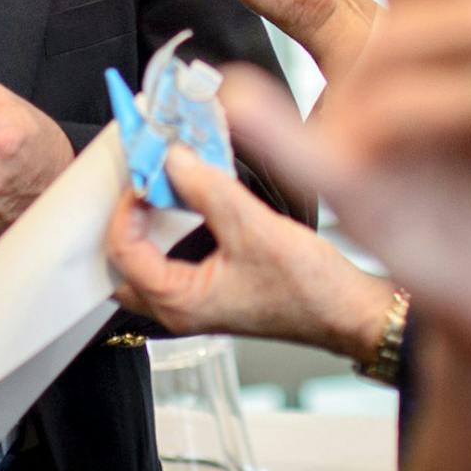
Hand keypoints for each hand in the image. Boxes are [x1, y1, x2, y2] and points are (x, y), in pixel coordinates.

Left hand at [105, 147, 393, 359]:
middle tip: (142, 178)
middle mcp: (180, 309)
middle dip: (127, 218)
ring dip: (147, 224)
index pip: (124, 251)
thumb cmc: (309, 287)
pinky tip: (186, 199)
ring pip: (147, 262)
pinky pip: (172, 260)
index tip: (147, 171)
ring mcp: (196, 302)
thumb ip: (209, 189)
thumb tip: (174, 159)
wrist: (347, 311)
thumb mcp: (255, 228)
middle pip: (123, 263)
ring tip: (158, 184)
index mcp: (180, 303)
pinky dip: (169, 230)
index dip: (128, 206)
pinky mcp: (212, 290)